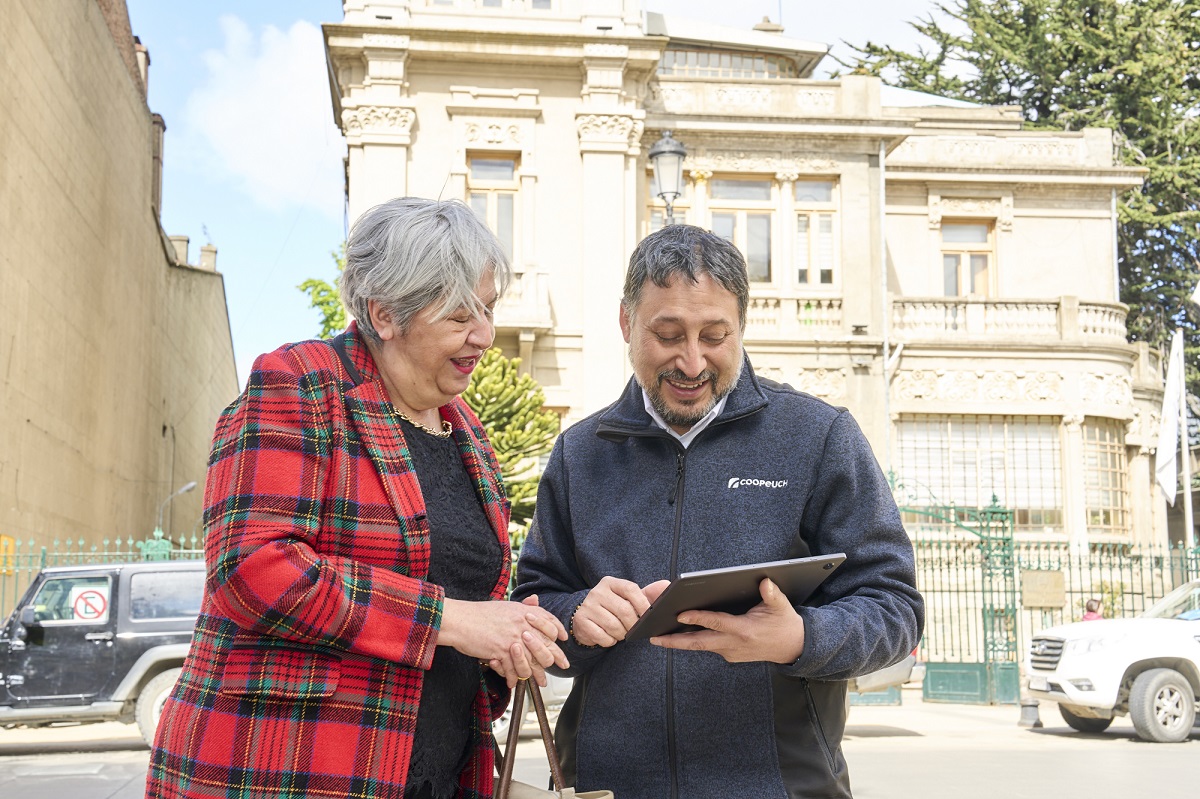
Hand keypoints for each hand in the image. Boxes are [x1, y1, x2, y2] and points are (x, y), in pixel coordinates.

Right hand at [484, 596, 568, 687]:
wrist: (460, 620)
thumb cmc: (479, 613)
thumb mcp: (505, 606)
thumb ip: (522, 606)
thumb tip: (535, 600)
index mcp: (524, 612)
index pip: (549, 621)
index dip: (558, 632)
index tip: (563, 640)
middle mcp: (522, 625)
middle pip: (546, 644)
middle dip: (556, 658)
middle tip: (562, 665)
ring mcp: (513, 639)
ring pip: (532, 661)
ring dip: (535, 674)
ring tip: (540, 682)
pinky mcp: (502, 651)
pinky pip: (512, 669)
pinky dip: (512, 678)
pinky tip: (512, 683)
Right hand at [571, 577, 670, 647]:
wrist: (585, 619)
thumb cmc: (613, 608)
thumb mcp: (628, 599)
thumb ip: (648, 594)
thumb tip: (667, 585)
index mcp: (611, 583)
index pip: (630, 589)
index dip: (643, 604)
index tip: (649, 616)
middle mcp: (597, 591)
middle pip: (624, 610)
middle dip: (633, 625)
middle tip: (634, 630)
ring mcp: (587, 606)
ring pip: (613, 626)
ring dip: (621, 634)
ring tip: (621, 633)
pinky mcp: (581, 621)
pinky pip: (602, 636)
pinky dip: (609, 641)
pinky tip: (609, 637)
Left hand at [649, 578, 804, 663]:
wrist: (793, 647)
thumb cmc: (784, 623)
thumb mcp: (781, 606)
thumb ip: (772, 594)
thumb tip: (764, 581)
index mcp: (744, 630)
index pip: (715, 623)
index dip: (697, 618)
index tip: (679, 615)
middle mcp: (734, 644)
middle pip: (699, 643)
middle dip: (675, 642)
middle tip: (654, 638)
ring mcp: (730, 652)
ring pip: (701, 646)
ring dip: (680, 642)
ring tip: (658, 636)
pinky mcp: (729, 655)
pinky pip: (708, 646)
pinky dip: (692, 641)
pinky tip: (678, 634)